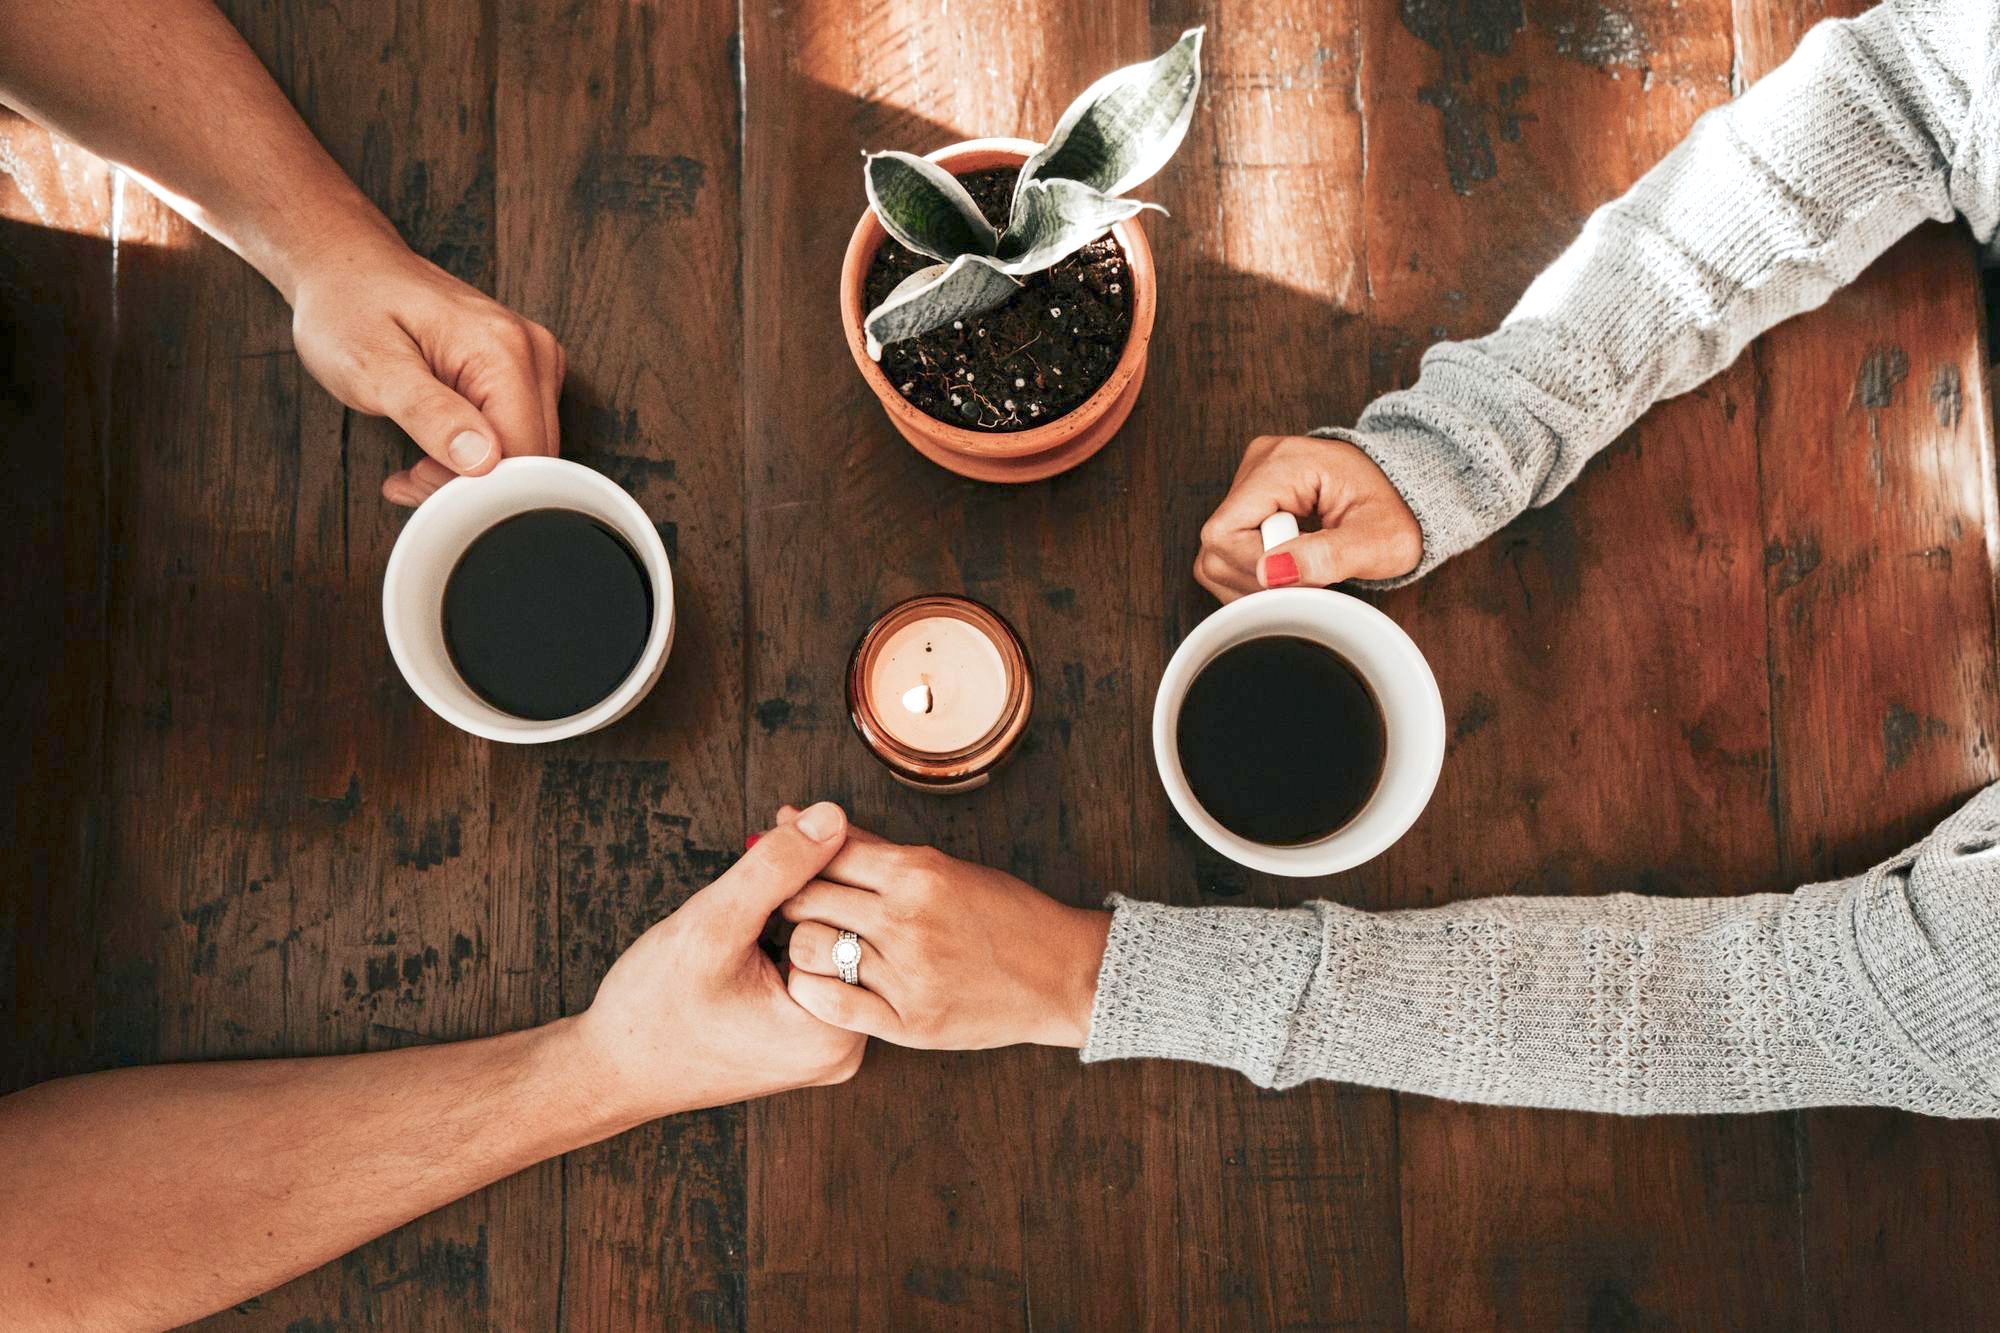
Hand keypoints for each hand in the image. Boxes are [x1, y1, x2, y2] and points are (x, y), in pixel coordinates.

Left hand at [288, 231, 564, 505]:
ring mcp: (533, 360)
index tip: (417, 480)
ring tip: (417, 461)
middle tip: (411, 476)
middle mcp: (532, 352)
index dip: (474, 486)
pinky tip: (437, 447)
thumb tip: (481, 460)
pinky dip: (478, 456)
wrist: (346, 268)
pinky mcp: (524, 371)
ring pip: (527, 452)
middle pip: (532, 457)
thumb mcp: (373, 366)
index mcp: (503, 350)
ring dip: (472, 474)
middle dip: (472, 484)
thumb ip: (429, 413)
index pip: (522, 454)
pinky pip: (518, 434)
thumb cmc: (349, 308)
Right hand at [567, 801, 865, 1124]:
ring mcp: (828, 1046)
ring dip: (803, 899)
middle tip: (778, 827)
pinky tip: (763, 906)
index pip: (858, 919)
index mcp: (835, 1031)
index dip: (824, 860)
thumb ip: (776, 869)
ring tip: (764, 867)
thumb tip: (833, 817)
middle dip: (816, 874)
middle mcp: (845, 1046)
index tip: (787, 822)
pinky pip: (816, 966)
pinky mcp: (807, 1039)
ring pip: (833, 945)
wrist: (615, 1069)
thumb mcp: (713, 925)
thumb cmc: (654, 1007)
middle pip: (851, 932)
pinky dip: (793, 928)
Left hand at [769, 809, 1111, 1049]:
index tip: (790, 869)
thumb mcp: (941, 866)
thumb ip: (868, 846)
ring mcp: (908, 973)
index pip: (825, 853)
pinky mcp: (909, 1022)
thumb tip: (798, 815)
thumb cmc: (1003, 914)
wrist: (1060, 974)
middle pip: (806, 898)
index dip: (795, 859)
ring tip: (813, 945)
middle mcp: (908, 919)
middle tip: (794, 908)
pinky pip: (829, 1004)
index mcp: (917, 872)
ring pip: (808, 948)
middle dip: (790, 899)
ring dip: (800, 945)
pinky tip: (823, 982)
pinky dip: (812, 990)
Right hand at [1194, 434, 1421, 600]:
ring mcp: (1250, 480)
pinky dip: (1256, 572)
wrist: (1408, 494)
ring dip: (1257, 580)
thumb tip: (1271, 572)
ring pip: (1216, 554)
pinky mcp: (1250, 500)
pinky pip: (1227, 551)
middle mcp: (1257, 464)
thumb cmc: (1399, 512)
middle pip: (1216, 546)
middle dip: (1260, 579)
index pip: (1226, 533)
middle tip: (1310, 575)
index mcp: (1283, 464)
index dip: (1258, 570)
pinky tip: (1290, 566)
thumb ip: (1329, 556)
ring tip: (1303, 570)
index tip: (1306, 575)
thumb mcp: (1379, 540)